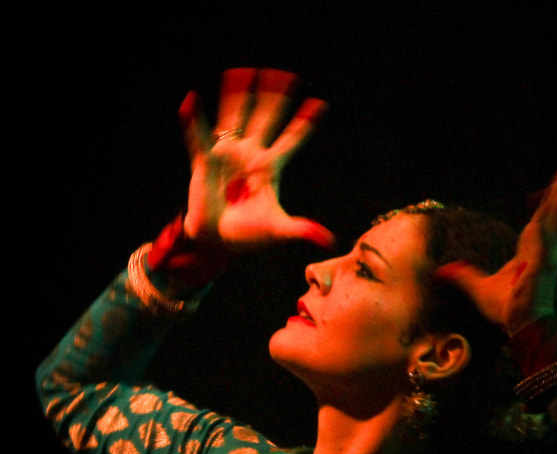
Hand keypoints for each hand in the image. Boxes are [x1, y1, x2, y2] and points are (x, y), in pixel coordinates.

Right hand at [180, 68, 334, 249]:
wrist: (217, 241)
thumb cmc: (248, 235)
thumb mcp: (278, 230)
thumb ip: (302, 231)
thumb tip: (329, 242)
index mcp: (270, 168)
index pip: (291, 140)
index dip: (304, 124)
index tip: (320, 104)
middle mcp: (250, 155)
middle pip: (265, 119)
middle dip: (274, 98)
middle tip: (287, 75)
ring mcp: (227, 155)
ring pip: (234, 118)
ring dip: (236, 96)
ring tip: (239, 73)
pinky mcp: (204, 161)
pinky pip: (198, 136)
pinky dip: (194, 119)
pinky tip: (190, 100)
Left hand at [437, 150, 556, 335]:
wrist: (521, 326)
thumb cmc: (507, 308)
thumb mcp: (477, 287)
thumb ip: (462, 275)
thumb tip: (441, 272)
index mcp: (533, 246)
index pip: (545, 212)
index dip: (551, 192)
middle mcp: (545, 244)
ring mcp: (548, 250)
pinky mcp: (546, 259)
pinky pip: (550, 230)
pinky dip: (555, 211)